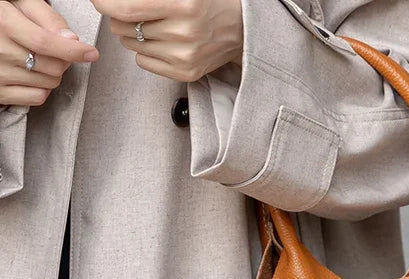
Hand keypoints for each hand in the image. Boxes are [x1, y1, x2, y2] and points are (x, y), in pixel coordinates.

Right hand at [0, 0, 98, 105]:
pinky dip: (43, 88)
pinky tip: (35, 75)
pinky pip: (38, 97)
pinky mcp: (0, 93)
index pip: (44, 42)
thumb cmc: (2, 19)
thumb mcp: (20, 5)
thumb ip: (46, 17)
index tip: (91, 53)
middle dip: (64, 60)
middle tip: (56, 51)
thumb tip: (71, 39)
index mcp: (3, 23)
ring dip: (54, 74)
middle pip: (53, 67)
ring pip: (50, 83)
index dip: (72, 50)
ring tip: (39, 59)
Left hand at [95, 0, 243, 82]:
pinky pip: (143, 62)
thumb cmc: (206, 1)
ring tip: (154, 26)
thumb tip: (110, 2)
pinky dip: (145, 51)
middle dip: (120, 17)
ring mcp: (184, 56)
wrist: (240, 27)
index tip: (100, 1)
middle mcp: (183, 32)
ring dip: (133, 34)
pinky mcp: (185, 73)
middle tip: (137, 11)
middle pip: (123, 27)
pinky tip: (162, 42)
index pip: (123, 7)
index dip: (104, 3)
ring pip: (131, 45)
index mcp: (181, 3)